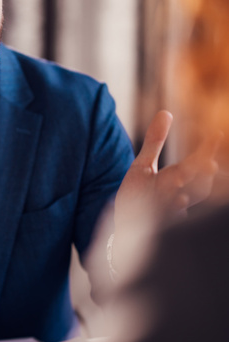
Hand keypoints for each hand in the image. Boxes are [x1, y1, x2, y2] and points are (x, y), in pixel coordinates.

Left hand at [112, 110, 219, 271]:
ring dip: (188, 192)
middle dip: (202, 175)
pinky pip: (166, 222)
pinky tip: (179, 204)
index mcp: (175, 181)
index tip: (216, 135)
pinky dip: (174, 213)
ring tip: (186, 178)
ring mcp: (164, 214)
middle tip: (209, 163)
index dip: (207, 152)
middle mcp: (175, 198)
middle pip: (199, 186)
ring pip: (183, 203)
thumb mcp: (143, 166)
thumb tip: (166, 112)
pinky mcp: (152, 228)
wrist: (124, 230)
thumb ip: (155, 141)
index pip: (197, 165)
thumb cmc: (137, 196)